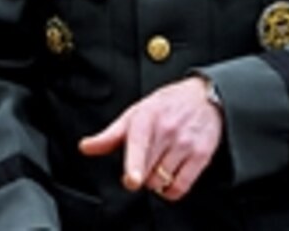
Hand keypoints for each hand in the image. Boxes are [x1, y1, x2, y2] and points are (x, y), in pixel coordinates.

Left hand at [79, 76, 221, 200]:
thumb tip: (86, 147)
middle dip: (139, 172)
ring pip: (162, 180)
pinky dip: (171, 190)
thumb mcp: (134, 114)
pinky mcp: (202, 156)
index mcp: (146, 119)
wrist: (203, 97)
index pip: (139, 145)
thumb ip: (109, 135)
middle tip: (144, 159)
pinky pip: (182, 186)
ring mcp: (186, 144)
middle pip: (146, 170)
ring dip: (155, 180)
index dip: (134, 165)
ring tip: (158, 162)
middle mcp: (167, 131)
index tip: (132, 179)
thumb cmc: (165, 106)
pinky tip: (169, 177)